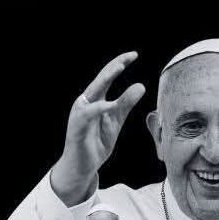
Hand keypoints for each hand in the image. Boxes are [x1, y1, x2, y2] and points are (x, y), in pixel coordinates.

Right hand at [51, 52, 145, 205]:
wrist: (83, 165)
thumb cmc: (97, 141)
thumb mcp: (116, 120)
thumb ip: (126, 103)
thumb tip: (141, 85)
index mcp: (96, 99)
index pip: (107, 76)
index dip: (119, 64)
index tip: (134, 55)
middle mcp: (86, 102)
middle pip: (100, 79)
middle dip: (114, 66)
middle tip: (130, 56)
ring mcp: (80, 113)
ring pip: (93, 92)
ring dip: (106, 79)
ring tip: (119, 68)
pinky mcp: (77, 126)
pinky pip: (88, 114)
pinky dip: (100, 108)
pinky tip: (111, 104)